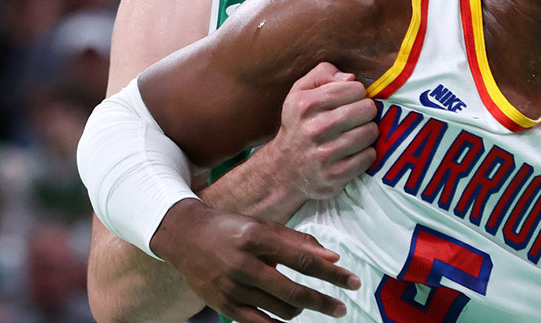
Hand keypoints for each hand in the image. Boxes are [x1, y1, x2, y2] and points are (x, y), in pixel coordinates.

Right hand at [152, 199, 360, 321]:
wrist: (186, 237)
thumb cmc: (233, 229)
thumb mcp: (265, 227)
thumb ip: (299, 241)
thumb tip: (333, 257)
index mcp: (257, 238)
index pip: (304, 261)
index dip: (333, 274)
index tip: (353, 282)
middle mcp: (243, 264)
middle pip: (294, 291)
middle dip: (323, 302)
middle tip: (341, 307)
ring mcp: (232, 287)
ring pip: (280, 310)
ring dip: (300, 310)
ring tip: (305, 303)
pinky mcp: (223, 305)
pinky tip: (291, 320)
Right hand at [265, 62, 377, 199]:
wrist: (283, 170)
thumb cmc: (298, 125)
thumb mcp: (299, 92)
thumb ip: (322, 73)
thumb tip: (350, 77)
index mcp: (306, 104)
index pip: (355, 88)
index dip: (357, 93)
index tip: (350, 101)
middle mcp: (314, 129)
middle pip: (367, 109)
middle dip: (366, 111)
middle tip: (356, 117)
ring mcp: (325, 154)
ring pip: (370, 132)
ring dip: (368, 132)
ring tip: (355, 133)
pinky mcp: (335, 176)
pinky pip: (369, 157)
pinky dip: (366, 153)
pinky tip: (354, 152)